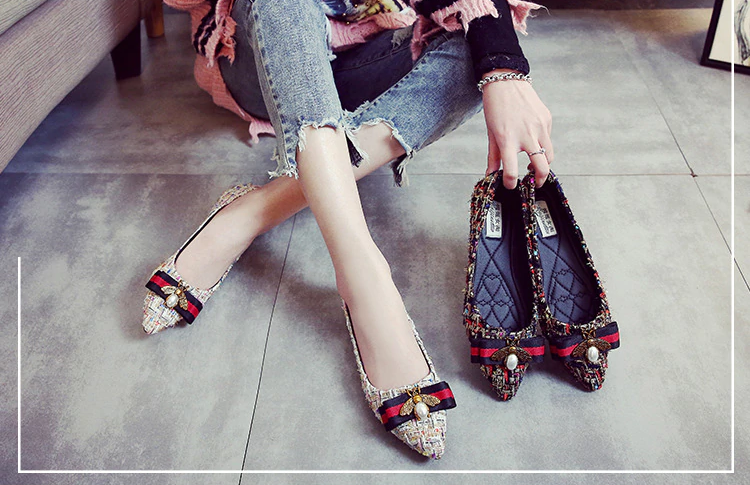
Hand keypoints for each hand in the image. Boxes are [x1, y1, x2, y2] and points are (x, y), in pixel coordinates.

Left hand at [481, 69, 553, 188]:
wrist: (505, 81)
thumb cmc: (496, 107)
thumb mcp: (491, 134)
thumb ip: (493, 157)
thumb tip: (490, 175)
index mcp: (508, 140)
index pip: (512, 171)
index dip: (511, 183)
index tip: (510, 185)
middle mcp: (526, 135)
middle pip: (542, 168)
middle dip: (540, 180)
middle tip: (534, 183)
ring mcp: (539, 127)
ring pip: (549, 155)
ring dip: (543, 164)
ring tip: (533, 166)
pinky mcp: (547, 119)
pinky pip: (548, 139)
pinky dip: (542, 145)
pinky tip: (533, 142)